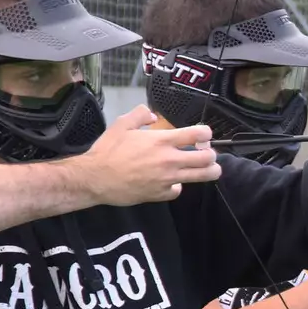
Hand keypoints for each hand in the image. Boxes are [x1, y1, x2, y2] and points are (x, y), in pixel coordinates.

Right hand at [66, 106, 221, 204]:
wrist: (95, 178)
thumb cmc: (107, 150)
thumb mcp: (121, 124)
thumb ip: (140, 115)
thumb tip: (152, 115)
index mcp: (162, 140)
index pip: (198, 134)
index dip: (206, 133)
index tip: (203, 136)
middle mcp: (170, 159)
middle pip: (208, 158)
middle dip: (212, 154)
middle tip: (206, 154)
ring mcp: (168, 178)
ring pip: (203, 176)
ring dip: (209, 171)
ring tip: (209, 169)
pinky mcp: (162, 194)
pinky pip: (179, 190)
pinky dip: (177, 186)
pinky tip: (171, 183)